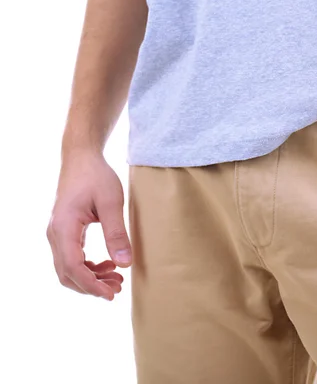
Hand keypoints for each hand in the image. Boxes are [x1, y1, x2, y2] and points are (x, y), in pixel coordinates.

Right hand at [47, 154, 130, 300]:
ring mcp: (57, 233)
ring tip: (117, 279)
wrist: (82, 158)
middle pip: (67, 273)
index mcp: (64, 227)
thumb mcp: (112, 203)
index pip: (73, 266)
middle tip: (118, 289)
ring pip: (68, 268)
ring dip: (91, 278)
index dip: (91, 285)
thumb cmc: (96, 177)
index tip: (111, 294)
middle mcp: (55, 233)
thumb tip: (125, 264)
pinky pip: (71, 258)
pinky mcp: (64, 232)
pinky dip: (88, 267)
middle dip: (91, 286)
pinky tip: (108, 264)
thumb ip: (117, 233)